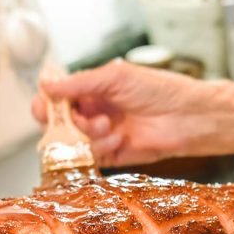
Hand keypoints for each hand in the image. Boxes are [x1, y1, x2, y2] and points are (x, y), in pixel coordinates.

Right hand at [31, 59, 225, 167]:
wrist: (187, 117)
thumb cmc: (160, 90)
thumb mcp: (116, 77)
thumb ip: (80, 83)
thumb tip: (47, 85)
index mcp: (93, 90)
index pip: (58, 97)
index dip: (47, 102)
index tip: (45, 105)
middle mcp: (95, 112)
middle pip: (60, 122)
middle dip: (62, 123)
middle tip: (72, 120)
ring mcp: (102, 135)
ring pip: (74, 141)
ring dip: (87, 134)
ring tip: (108, 125)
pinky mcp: (112, 155)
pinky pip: (91, 156)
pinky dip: (100, 148)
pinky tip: (118, 138)